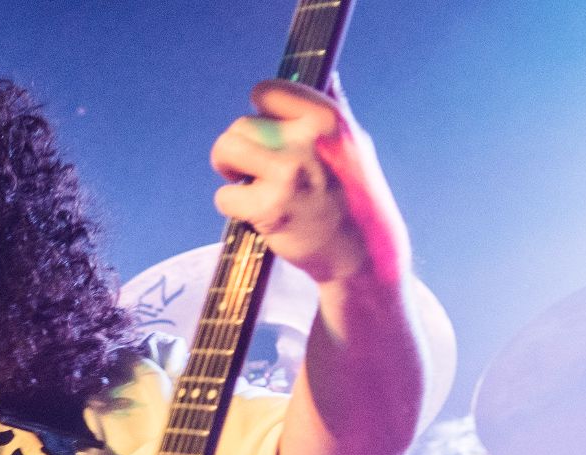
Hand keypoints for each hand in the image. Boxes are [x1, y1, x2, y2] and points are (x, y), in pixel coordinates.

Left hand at [209, 78, 408, 287]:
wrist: (361, 250)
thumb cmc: (353, 195)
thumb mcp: (354, 143)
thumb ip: (333, 109)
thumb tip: (329, 74)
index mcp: (326, 118)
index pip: (266, 92)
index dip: (257, 114)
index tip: (263, 133)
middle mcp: (307, 140)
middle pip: (239, 125)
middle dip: (237, 149)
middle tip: (250, 170)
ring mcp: (288, 173)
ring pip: (226, 150)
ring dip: (228, 170)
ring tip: (248, 185)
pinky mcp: (270, 207)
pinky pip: (224, 195)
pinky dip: (234, 206)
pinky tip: (258, 213)